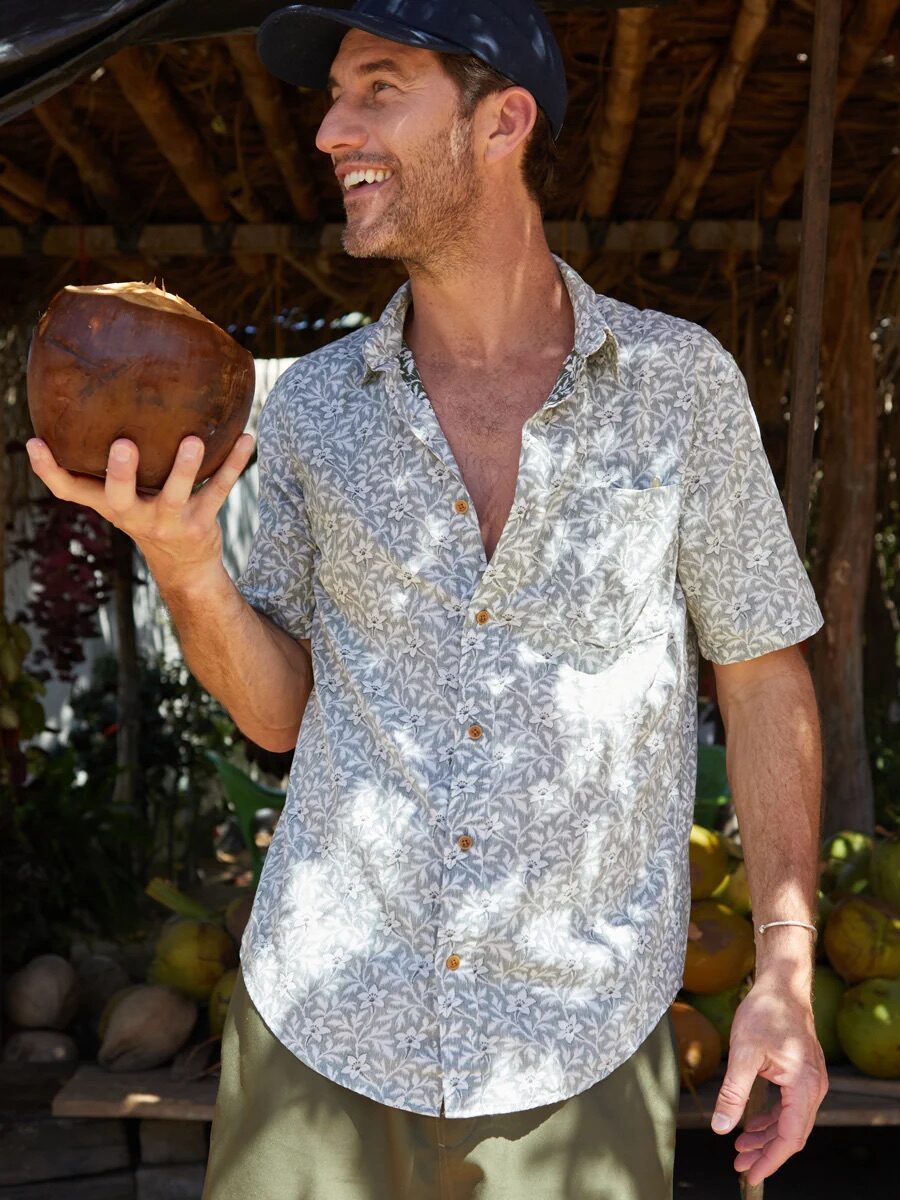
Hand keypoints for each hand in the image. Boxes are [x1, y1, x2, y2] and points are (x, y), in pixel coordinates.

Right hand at [25, 433, 255, 590]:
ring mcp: (169, 520)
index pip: (70, 490)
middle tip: (122, 445)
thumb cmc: (146, 516)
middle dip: (120, 473)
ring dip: (185, 467)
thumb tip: (73, 419)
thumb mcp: (119, 499)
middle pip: (119, 498)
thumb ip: (102, 469)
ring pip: (175, 494)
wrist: (185, 567)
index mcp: (110, 504)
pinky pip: (220, 488)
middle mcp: (135, 515)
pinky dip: (235, 463)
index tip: (35, 443)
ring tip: (194, 439)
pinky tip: (247, 438)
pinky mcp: (201, 521)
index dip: (49, 470)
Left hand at [711, 979, 827, 1186]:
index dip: (770, 1160)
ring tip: (741, 1148)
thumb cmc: (766, 1011)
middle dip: (766, 1152)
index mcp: (805, 1086)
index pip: (789, 1137)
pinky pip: (790, 1107)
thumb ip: (733, 1093)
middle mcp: (814, 1087)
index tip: (751, 1175)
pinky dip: (772, 1119)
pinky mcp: (803, 1074)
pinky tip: (752, 1124)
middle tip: (740, 1165)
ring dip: (767, 1137)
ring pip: (791, 1122)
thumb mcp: (743, 1052)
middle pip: (792, 1134)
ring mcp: (811, 1081)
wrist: (783, 984)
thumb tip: (720, 1127)